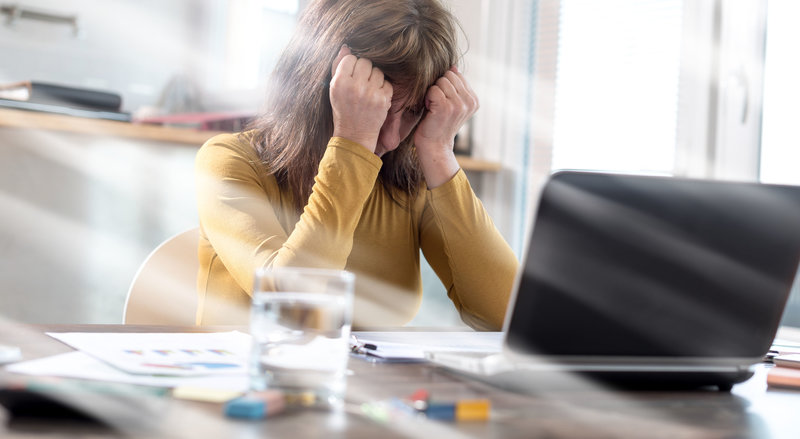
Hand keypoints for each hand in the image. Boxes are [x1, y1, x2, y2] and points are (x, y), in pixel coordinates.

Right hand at [329, 45, 393, 152]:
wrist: (355, 134)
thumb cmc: (343, 109)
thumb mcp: (334, 89)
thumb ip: (337, 66)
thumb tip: (346, 47)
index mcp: (340, 82)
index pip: (350, 58)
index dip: (351, 65)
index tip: (351, 74)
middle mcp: (355, 87)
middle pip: (365, 62)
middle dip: (363, 70)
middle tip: (360, 82)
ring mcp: (371, 93)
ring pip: (377, 70)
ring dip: (374, 78)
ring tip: (368, 89)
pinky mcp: (384, 99)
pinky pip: (387, 82)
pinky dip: (382, 88)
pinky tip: (375, 96)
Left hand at [414, 66, 478, 187]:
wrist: (434, 146)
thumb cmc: (439, 123)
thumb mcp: (452, 104)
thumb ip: (456, 86)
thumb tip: (454, 67)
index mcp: (474, 100)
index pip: (457, 75)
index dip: (445, 86)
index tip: (443, 102)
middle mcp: (470, 101)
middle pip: (449, 75)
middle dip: (439, 87)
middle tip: (437, 104)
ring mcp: (459, 104)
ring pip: (441, 81)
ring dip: (432, 92)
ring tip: (434, 107)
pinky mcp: (447, 107)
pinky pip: (433, 89)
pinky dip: (428, 98)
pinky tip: (430, 109)